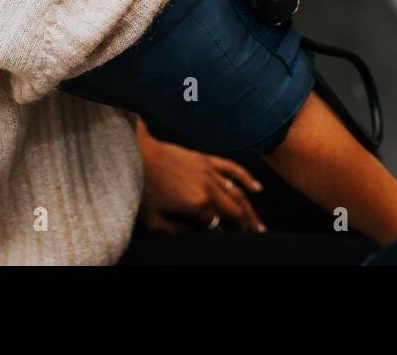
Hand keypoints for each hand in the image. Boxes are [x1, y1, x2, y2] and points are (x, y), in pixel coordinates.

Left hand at [137, 131, 266, 233]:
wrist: (138, 153)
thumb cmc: (141, 186)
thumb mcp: (154, 220)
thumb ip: (177, 231)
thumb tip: (195, 236)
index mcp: (197, 205)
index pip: (218, 226)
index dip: (224, 236)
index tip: (228, 243)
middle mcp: (208, 188)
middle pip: (235, 212)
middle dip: (246, 226)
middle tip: (255, 237)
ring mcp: (209, 172)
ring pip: (237, 194)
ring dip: (250, 210)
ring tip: (259, 225)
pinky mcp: (205, 159)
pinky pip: (232, 168)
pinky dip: (246, 178)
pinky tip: (257, 189)